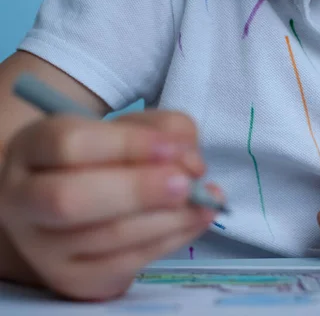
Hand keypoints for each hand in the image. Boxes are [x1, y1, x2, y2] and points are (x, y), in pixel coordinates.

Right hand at [0, 111, 217, 299]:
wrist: (72, 206)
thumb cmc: (104, 158)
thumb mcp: (130, 128)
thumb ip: (165, 131)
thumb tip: (192, 164)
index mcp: (33, 148)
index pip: (70, 144)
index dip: (127, 146)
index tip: (172, 148)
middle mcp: (25, 199)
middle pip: (72, 199)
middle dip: (139, 190)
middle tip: (187, 183)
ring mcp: (45, 247)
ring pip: (106, 237)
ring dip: (168, 219)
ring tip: (206, 201)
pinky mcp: (75, 279)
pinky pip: (127, 264)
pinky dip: (171, 240)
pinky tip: (196, 220)